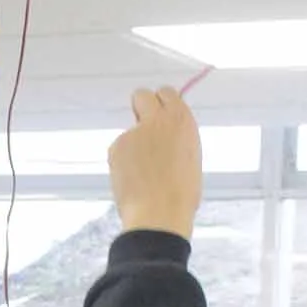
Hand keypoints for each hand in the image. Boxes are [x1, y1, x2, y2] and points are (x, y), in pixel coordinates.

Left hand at [109, 87, 203, 238]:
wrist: (158, 213)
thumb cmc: (181, 194)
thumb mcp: (190, 157)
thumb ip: (177, 138)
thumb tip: (166, 136)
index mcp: (181, 121)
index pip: (166, 93)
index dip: (161, 104)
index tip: (159, 115)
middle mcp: (157, 120)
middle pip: (142, 95)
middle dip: (140, 107)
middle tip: (142, 127)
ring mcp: (134, 132)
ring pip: (129, 130)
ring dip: (132, 143)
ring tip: (142, 172)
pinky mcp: (116, 146)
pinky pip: (119, 149)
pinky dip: (122, 161)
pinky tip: (131, 178)